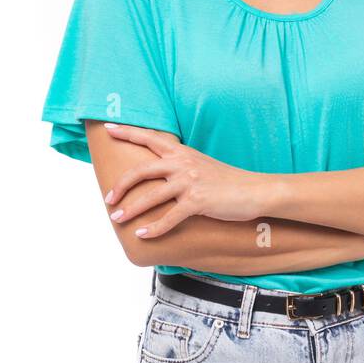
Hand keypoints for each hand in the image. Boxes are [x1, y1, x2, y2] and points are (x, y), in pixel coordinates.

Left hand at [100, 123, 261, 237]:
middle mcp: (183, 164)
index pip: (151, 138)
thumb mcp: (202, 165)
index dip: (128, 132)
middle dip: (120, 186)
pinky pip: (169, 217)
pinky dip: (154, 228)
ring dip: (131, 210)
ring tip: (118, 219)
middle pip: (141, 171)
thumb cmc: (228, 181)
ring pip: (150, 197)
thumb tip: (161, 175)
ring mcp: (190, 182)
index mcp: (183, 153)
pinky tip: (143, 234)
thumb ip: (181, 166)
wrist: (255, 191)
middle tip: (109, 199)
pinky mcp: (197, 201)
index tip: (109, 127)